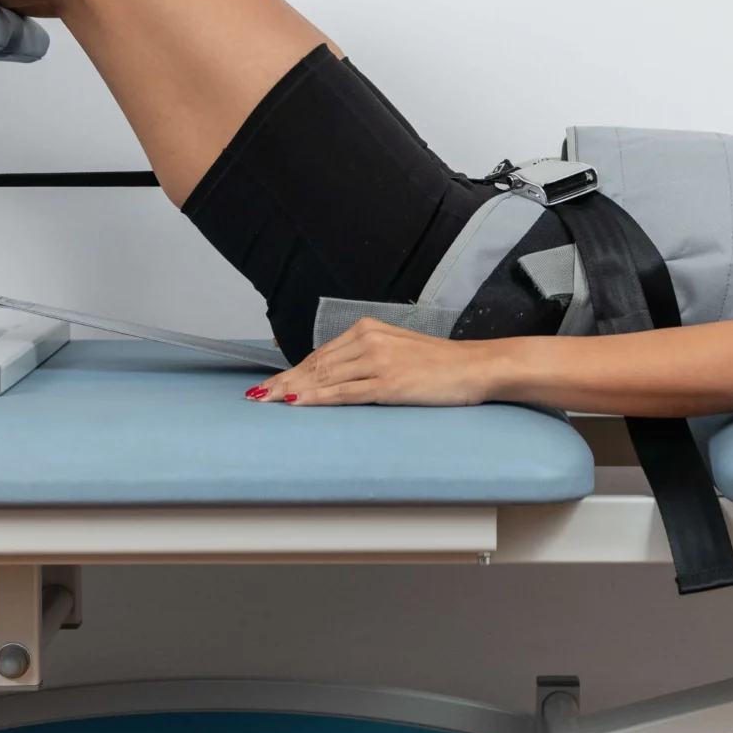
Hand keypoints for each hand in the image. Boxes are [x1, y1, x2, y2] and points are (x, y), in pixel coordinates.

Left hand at [245, 319, 497, 406]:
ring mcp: (378, 361)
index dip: (292, 371)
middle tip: (258, 396)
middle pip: (316, 365)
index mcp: (369, 329)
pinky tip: (298, 403)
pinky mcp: (387, 383)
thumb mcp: (398, 351)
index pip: (321, 354)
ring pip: (324, 378)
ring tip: (268, 401)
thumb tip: (335, 377)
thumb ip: (367, 358)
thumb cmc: (440, 364)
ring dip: (293, 391)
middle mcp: (369, 340)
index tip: (271, 384)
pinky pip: (344, 393)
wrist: (475, 367)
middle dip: (284, 382)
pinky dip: (317, 398)